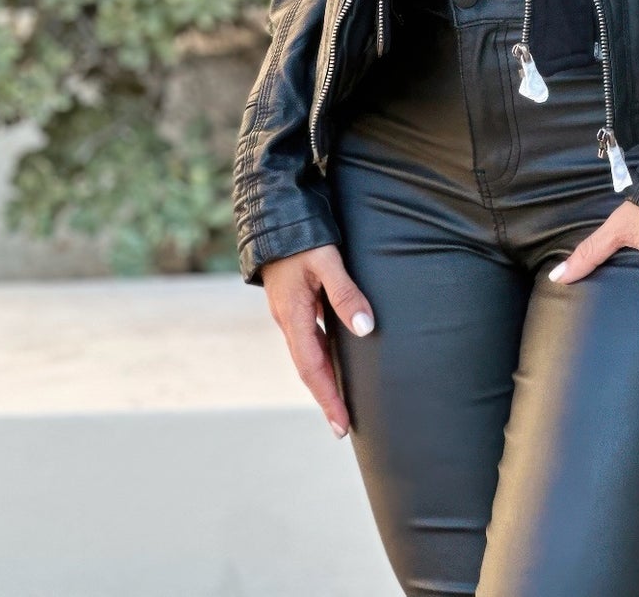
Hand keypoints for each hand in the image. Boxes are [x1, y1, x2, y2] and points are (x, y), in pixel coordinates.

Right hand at [261, 243, 375, 437]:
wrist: (272, 211)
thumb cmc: (302, 234)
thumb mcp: (327, 261)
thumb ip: (346, 293)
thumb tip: (366, 329)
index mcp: (293, 316)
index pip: (312, 369)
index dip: (328, 399)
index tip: (342, 426)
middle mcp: (288, 319)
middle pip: (308, 367)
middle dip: (325, 397)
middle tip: (343, 425)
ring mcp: (288, 310)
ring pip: (307, 352)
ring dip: (323, 377)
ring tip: (341, 398)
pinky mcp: (293, 300)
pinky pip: (308, 336)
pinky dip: (321, 354)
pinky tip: (334, 356)